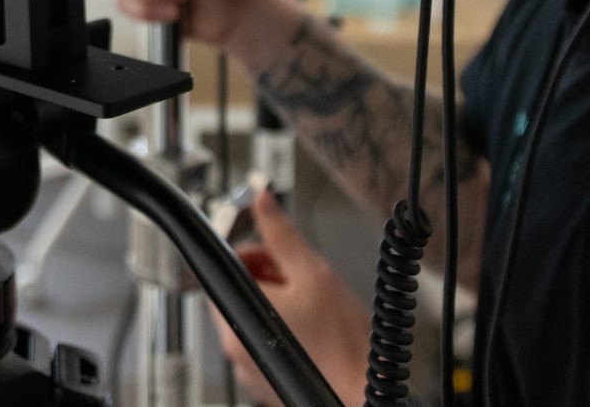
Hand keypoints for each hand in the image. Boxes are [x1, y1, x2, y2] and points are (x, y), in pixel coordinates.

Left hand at [218, 189, 370, 406]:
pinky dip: (278, 331)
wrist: (362, 392)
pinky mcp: (263, 381)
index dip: (254, 253)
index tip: (278, 257)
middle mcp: (234, 344)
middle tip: (298, 279)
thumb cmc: (341, 343)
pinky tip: (308, 331)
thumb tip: (262, 202)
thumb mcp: (313, 273)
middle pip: (236, 292)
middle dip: (266, 278)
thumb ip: (282, 235)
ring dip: (274, 304)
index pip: (226, 266)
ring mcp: (247, 366)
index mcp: (237, 314)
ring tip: (308, 305)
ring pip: (249, 318)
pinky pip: (260, 344)